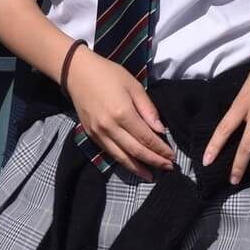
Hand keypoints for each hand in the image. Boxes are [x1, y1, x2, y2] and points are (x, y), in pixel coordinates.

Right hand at [64, 47, 174, 179]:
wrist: (77, 73)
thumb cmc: (109, 74)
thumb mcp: (133, 86)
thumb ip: (148, 109)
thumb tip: (161, 130)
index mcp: (122, 113)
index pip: (146, 137)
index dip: (160, 149)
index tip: (172, 156)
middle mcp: (109, 127)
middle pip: (136, 151)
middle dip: (154, 161)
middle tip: (168, 168)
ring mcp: (98, 133)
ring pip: (121, 157)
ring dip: (138, 168)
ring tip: (152, 175)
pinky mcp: (91, 136)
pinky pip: (110, 153)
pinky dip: (123, 162)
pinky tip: (133, 166)